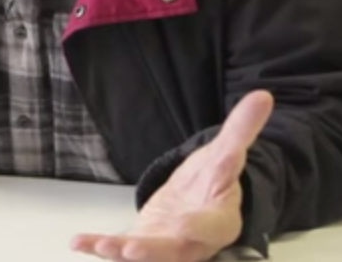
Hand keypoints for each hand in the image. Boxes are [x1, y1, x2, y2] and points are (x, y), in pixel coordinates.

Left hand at [71, 90, 274, 261]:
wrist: (198, 205)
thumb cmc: (212, 183)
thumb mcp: (226, 154)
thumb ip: (241, 129)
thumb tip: (263, 95)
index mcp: (218, 220)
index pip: (211, 226)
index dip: (198, 228)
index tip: (183, 226)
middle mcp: (192, 242)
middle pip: (174, 252)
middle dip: (153, 253)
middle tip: (132, 249)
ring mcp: (165, 249)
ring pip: (146, 258)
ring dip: (121, 255)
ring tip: (101, 247)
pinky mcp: (142, 247)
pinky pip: (122, 251)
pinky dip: (100, 247)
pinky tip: (78, 242)